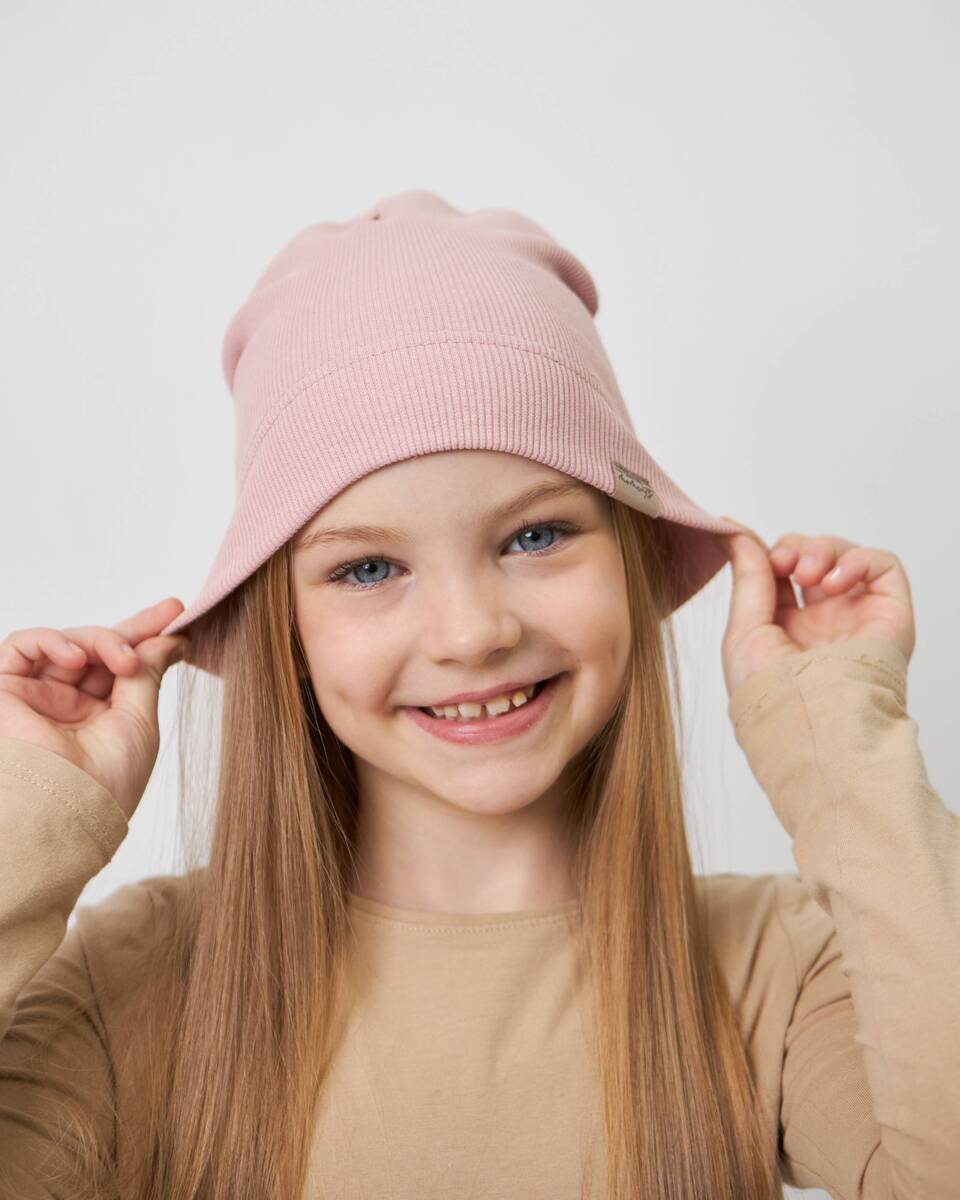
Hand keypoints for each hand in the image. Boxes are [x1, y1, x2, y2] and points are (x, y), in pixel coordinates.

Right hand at [0, 597, 190, 819]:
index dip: (147, 638)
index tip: (179, 618)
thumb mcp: (140, 721)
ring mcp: (38, 695)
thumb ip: (147, 674)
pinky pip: (23, 645)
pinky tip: (80, 659)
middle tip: (170, 615)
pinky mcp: (6, 689)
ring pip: (70, 643)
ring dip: (103, 641)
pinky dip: (53, 640)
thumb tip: (167, 640)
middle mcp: (68, 704)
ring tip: (125, 661)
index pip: (121, 666)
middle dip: (134, 629)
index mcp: (100, 716)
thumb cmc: (106, 781)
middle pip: (99, 648)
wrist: (64, 808)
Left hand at [716, 517, 915, 697]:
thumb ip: (747, 576)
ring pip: (846, 557)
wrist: (811, 721)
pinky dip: (858, 560)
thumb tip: (731, 530)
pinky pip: (884, 566)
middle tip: (783, 563)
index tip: (743, 540)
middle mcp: (823, 623)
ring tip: (807, 574)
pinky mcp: (890, 615)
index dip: (767, 552)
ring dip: (822, 550)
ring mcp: (857, 618)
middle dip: (794, 547)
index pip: (780, 573)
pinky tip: (835, 581)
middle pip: (812, 559)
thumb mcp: (744, 628)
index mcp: (786, 630)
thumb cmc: (771, 693)